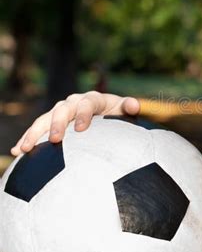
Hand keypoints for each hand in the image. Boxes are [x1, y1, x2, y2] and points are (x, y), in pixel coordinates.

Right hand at [10, 91, 139, 155]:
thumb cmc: (117, 115)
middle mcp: (74, 103)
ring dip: (34, 133)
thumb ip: (128, 107)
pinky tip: (16, 151)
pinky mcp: (52, 122)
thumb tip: (134, 106)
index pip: (87, 104)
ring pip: (45, 119)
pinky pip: (37, 130)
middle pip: (62, 110)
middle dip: (57, 124)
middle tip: (54, 139)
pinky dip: (27, 139)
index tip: (81, 129)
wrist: (107, 116)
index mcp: (93, 99)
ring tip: (24, 148)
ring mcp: (61, 112)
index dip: (83, 114)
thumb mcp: (124, 110)